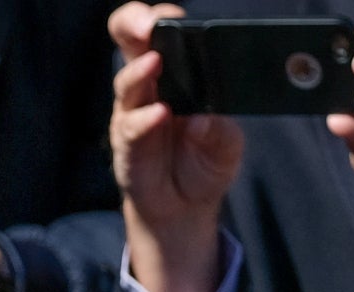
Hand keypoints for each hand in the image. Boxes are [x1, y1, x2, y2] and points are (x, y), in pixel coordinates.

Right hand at [109, 2, 243, 291]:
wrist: (184, 209)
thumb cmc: (204, 163)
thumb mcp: (226, 143)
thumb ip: (221, 129)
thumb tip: (207, 116)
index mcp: (175, 71)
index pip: (161, 31)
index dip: (160, 17)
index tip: (169, 17)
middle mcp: (149, 85)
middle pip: (130, 40)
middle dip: (136, 25)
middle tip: (149, 25)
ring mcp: (133, 113)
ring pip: (128, 81)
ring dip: (141, 71)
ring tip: (156, 63)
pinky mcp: (127, 145)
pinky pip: (132, 127)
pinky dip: (145, 119)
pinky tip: (159, 115)